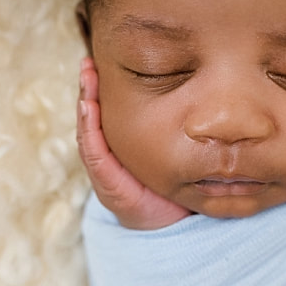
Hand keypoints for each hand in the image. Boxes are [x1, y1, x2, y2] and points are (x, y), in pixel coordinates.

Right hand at [77, 56, 190, 229]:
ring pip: (89, 129)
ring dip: (85, 101)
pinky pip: (94, 152)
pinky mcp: (108, 183)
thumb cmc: (174, 184)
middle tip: (89, 63)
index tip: (101, 61)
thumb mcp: (177, 151)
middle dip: (89, 88)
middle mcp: (110, 153)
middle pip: (94, 115)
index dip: (102, 87)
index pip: (109, 110)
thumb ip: (176, 124)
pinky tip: (89, 108)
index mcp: (123, 144)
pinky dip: (89, 129)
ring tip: (86, 77)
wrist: (170, 224)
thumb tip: (200, 87)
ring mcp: (105, 167)